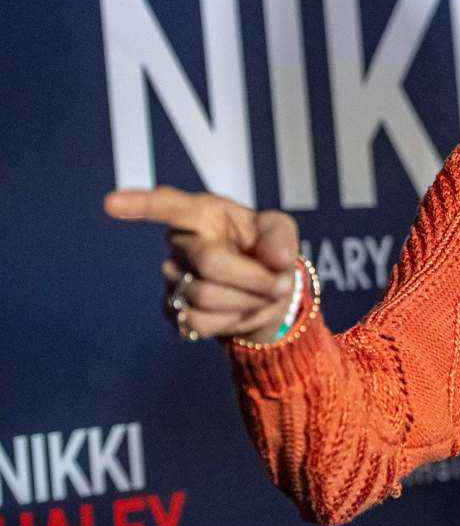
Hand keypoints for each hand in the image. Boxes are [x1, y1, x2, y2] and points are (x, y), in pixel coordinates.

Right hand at [103, 186, 300, 343]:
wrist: (267, 292)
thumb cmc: (268, 250)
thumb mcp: (282, 232)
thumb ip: (281, 237)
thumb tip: (275, 259)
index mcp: (204, 213)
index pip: (169, 206)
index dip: (141, 204)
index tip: (111, 203)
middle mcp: (180, 243)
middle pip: (210, 261)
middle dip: (254, 277)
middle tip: (279, 282)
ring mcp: (172, 278)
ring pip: (205, 296)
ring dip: (246, 301)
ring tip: (259, 294)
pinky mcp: (171, 309)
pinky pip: (199, 322)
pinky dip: (231, 321)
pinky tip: (238, 310)